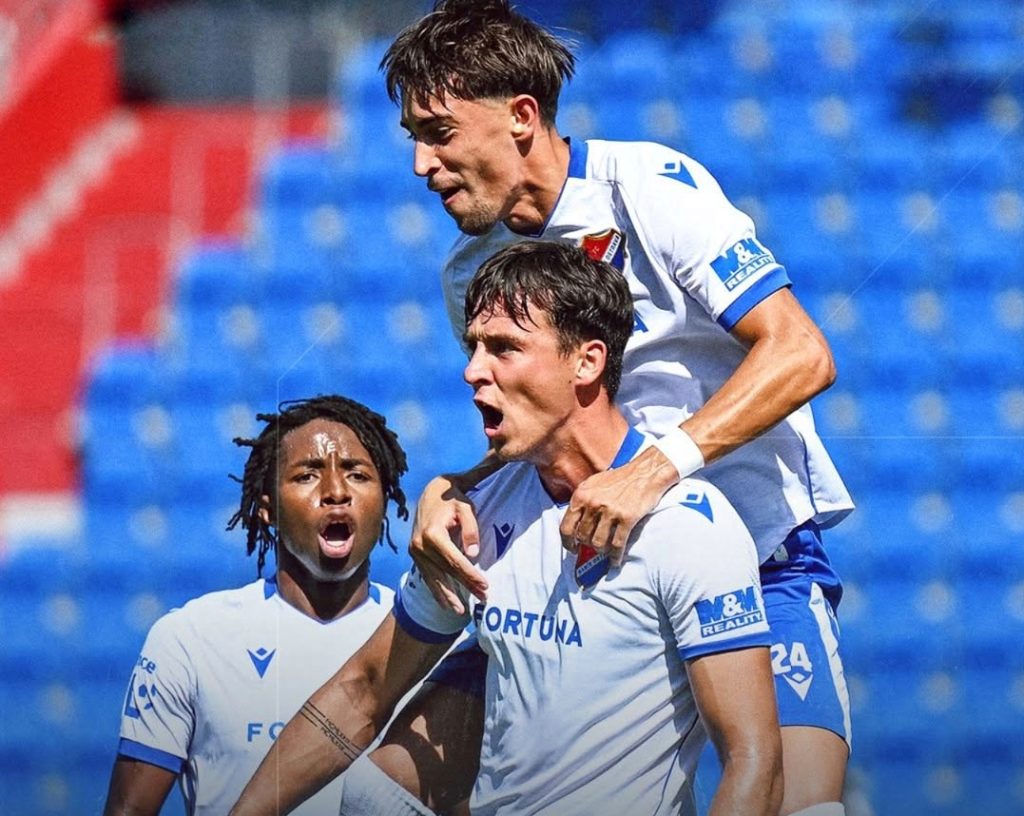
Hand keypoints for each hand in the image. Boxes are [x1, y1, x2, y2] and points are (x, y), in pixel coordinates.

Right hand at [410, 475, 488, 613]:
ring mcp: (415, 551)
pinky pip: (427, 576)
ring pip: (435, 578)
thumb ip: (470, 529)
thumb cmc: (452, 499)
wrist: (430, 492)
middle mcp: (420, 545)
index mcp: (432, 534)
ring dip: (449, 595)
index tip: (485, 585)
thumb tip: (473, 554)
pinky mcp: (414, 555)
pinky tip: (445, 604)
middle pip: (446, 571)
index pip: (454, 560)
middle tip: (483, 597)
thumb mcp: (465, 507)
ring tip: (461, 611)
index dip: (470, 574)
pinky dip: (436, 591)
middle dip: (465, 586)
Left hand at [560, 446, 678, 567]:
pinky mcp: (627, 518)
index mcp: (581, 495)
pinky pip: (617, 544)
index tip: (572, 548)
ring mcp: (610, 511)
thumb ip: (582, 501)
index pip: (566, 526)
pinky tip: (615, 561)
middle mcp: (593, 504)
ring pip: (598, 543)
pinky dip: (615, 556)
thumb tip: (574, 522)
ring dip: (601, 551)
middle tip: (593, 548)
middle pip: (583, 537)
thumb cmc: (619, 478)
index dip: (567, 542)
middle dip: (587, 545)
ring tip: (605, 552)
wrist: (645, 472)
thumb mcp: (593, 484)